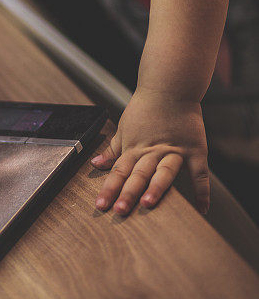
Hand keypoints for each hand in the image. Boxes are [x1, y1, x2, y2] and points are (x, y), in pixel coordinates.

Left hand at [91, 89, 209, 215]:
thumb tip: (95, 164)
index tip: (101, 206)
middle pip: (138, 174)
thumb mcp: (124, 128)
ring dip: (156, 188)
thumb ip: (112, 150)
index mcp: (134, 148)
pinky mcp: (195, 150)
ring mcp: (174, 151)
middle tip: (120, 211)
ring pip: (163, 172)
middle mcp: (152, 151)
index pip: (119, 171)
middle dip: (128, 193)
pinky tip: (202, 208)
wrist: (170, 88)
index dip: (109, 188)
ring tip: (148, 204)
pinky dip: (202, 190)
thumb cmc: (145, 108)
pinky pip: (199, 173)